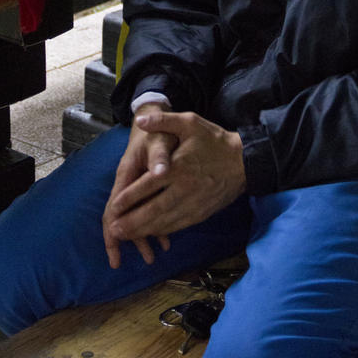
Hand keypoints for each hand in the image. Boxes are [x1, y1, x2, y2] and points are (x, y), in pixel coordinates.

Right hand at [102, 102, 177, 268]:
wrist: (156, 119)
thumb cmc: (157, 132)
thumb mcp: (159, 141)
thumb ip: (159, 157)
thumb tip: (160, 173)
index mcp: (126, 175)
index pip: (113, 209)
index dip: (113, 232)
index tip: (114, 254)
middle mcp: (127, 183)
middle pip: (119, 217)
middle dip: (123, 240)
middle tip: (128, 263)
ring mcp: (135, 185)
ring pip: (133, 215)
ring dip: (140, 235)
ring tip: (151, 257)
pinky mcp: (145, 186)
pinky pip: (144, 209)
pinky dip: (153, 224)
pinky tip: (164, 238)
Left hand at [104, 110, 245, 261]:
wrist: (243, 161)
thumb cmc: (213, 140)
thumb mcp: (189, 122)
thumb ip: (163, 120)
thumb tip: (141, 120)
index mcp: (178, 167)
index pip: (148, 186)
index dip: (129, 198)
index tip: (113, 207)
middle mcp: (184, 188)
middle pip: (154, 210)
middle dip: (132, 222)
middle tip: (113, 230)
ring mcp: (193, 203)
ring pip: (165, 222)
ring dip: (144, 231)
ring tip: (125, 236)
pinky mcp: (201, 213)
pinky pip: (178, 225)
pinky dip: (162, 231)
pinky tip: (149, 234)